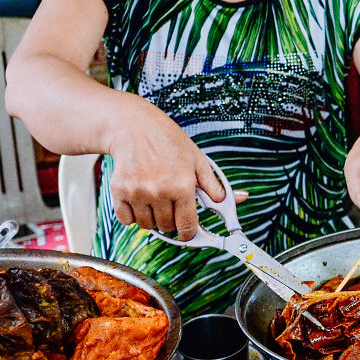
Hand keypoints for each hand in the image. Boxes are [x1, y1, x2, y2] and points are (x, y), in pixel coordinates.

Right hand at [107, 106, 230, 239]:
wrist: (134, 126)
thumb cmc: (167, 141)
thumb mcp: (197, 160)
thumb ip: (215, 185)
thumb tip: (239, 199)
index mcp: (183, 185)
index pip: (187, 226)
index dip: (189, 232)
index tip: (187, 231)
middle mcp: (160, 191)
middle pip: (167, 228)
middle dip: (171, 221)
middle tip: (170, 204)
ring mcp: (138, 192)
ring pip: (147, 226)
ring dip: (151, 218)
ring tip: (154, 198)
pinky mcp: (119, 191)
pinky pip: (126, 220)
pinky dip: (132, 215)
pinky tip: (138, 199)